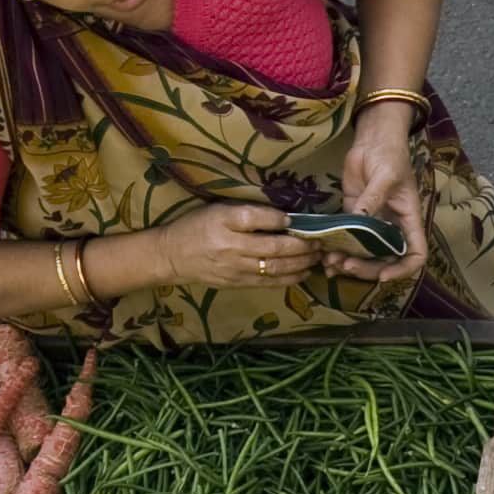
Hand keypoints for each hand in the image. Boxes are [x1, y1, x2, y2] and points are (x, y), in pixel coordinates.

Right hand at [160, 200, 317, 290]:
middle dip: (301, 245)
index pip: (256, 218)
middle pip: (273, 247)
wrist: (173, 256)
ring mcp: (235, 268)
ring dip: (301, 263)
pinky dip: (289, 278)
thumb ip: (246, 212)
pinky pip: (268, 282)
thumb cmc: (197, 226)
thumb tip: (282, 216)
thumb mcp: (217, 210)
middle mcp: (230, 245)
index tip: (295, 219)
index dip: (279, 219)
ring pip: (275, 267)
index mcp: (224, 221)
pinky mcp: (237, 283)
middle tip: (320, 241)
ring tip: (316, 257)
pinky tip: (303, 272)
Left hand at [330, 107, 432, 283]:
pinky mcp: (353, 216)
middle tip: (346, 266)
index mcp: (408, 220)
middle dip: (367, 268)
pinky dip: (336, 249)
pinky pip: (347, 239)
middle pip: (386, 260)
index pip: (415, 254)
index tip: (383, 275)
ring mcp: (372, 224)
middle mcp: (392, 227)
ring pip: (364, 254)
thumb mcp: (385, 176)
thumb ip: (372, 200)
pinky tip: (323, 255)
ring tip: (331, 264)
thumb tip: (358, 221)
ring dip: (349, 263)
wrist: (373, 139)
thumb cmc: (390, 155)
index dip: (402, 269)